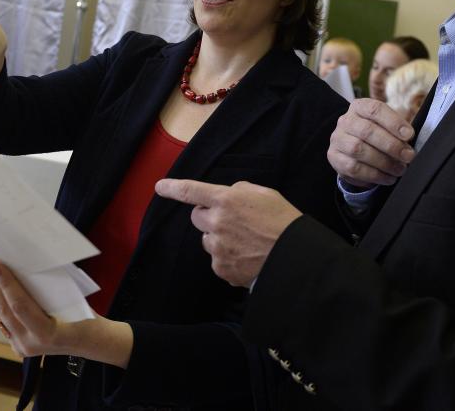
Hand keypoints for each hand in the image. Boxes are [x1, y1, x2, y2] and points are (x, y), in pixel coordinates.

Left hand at [0, 262, 132, 366]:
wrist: (90, 341)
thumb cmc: (85, 316)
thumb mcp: (71, 300)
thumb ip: (48, 289)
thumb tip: (24, 267)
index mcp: (47, 333)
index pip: (19, 305)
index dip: (6, 284)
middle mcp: (31, 344)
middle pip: (5, 311)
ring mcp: (23, 348)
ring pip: (2, 317)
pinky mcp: (19, 347)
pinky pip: (6, 323)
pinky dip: (2, 305)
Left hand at [154, 179, 300, 287]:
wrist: (294, 257)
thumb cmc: (283, 222)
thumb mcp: (264, 194)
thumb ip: (239, 191)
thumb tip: (227, 196)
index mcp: (226, 199)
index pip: (191, 191)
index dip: (173, 187)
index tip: (160, 187)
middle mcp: (217, 222)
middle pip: (197, 217)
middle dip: (209, 216)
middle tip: (231, 220)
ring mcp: (218, 247)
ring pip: (208, 239)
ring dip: (219, 238)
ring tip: (245, 242)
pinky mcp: (221, 268)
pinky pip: (217, 259)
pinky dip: (228, 257)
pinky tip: (247, 256)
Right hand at [327, 98, 415, 187]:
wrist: (352, 147)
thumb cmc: (376, 134)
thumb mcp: (385, 125)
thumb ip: (397, 130)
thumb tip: (408, 140)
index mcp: (359, 107)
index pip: (375, 109)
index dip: (393, 122)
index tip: (409, 135)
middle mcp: (346, 121)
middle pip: (367, 131)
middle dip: (391, 145)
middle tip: (408, 156)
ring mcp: (338, 139)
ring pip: (358, 150)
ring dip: (384, 162)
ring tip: (399, 169)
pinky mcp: (334, 157)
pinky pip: (353, 168)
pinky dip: (374, 175)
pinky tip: (387, 177)